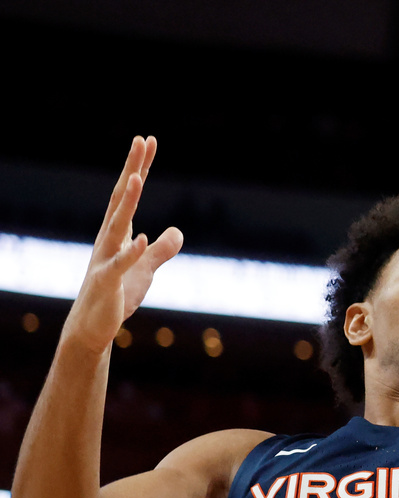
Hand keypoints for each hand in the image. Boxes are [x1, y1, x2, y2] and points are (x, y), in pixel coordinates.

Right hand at [63, 136, 183, 352]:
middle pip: (122, 199)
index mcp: (118, 233)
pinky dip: (131, 252)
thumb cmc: (118, 296)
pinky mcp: (108, 283)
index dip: (140, 167)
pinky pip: (120, 265)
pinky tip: (141, 238)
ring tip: (137, 178)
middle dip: (132, 170)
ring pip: (117, 226)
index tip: (148, 141)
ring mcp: (106, 259)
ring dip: (127, 203)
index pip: (130, 194)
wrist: (93, 327)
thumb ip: (162, 249)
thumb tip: (176, 231)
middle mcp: (108, 240)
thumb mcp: (146, 269)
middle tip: (140, 140)